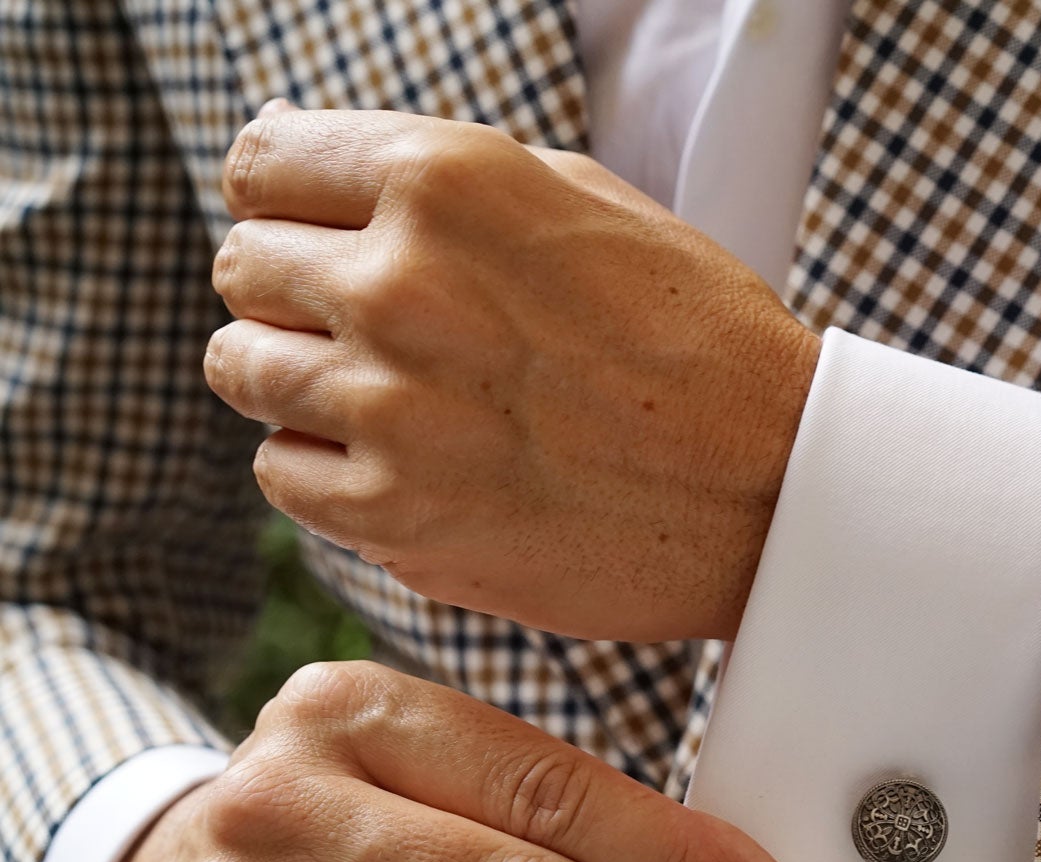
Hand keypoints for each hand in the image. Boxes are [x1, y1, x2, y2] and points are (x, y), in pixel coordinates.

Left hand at [204, 104, 820, 642]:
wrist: (778, 489)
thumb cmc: (696, 338)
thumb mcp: (579, 201)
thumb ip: (433, 175)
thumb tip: (288, 149)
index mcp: (445, 181)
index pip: (259, 165)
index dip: (288, 203)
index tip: (327, 239)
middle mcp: (401, 284)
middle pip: (243, 269)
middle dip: (297, 294)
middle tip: (386, 333)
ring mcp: (390, 406)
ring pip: (242, 371)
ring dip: (303, 383)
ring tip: (401, 401)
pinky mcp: (396, 513)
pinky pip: (282, 475)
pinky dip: (330, 471)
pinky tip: (416, 464)